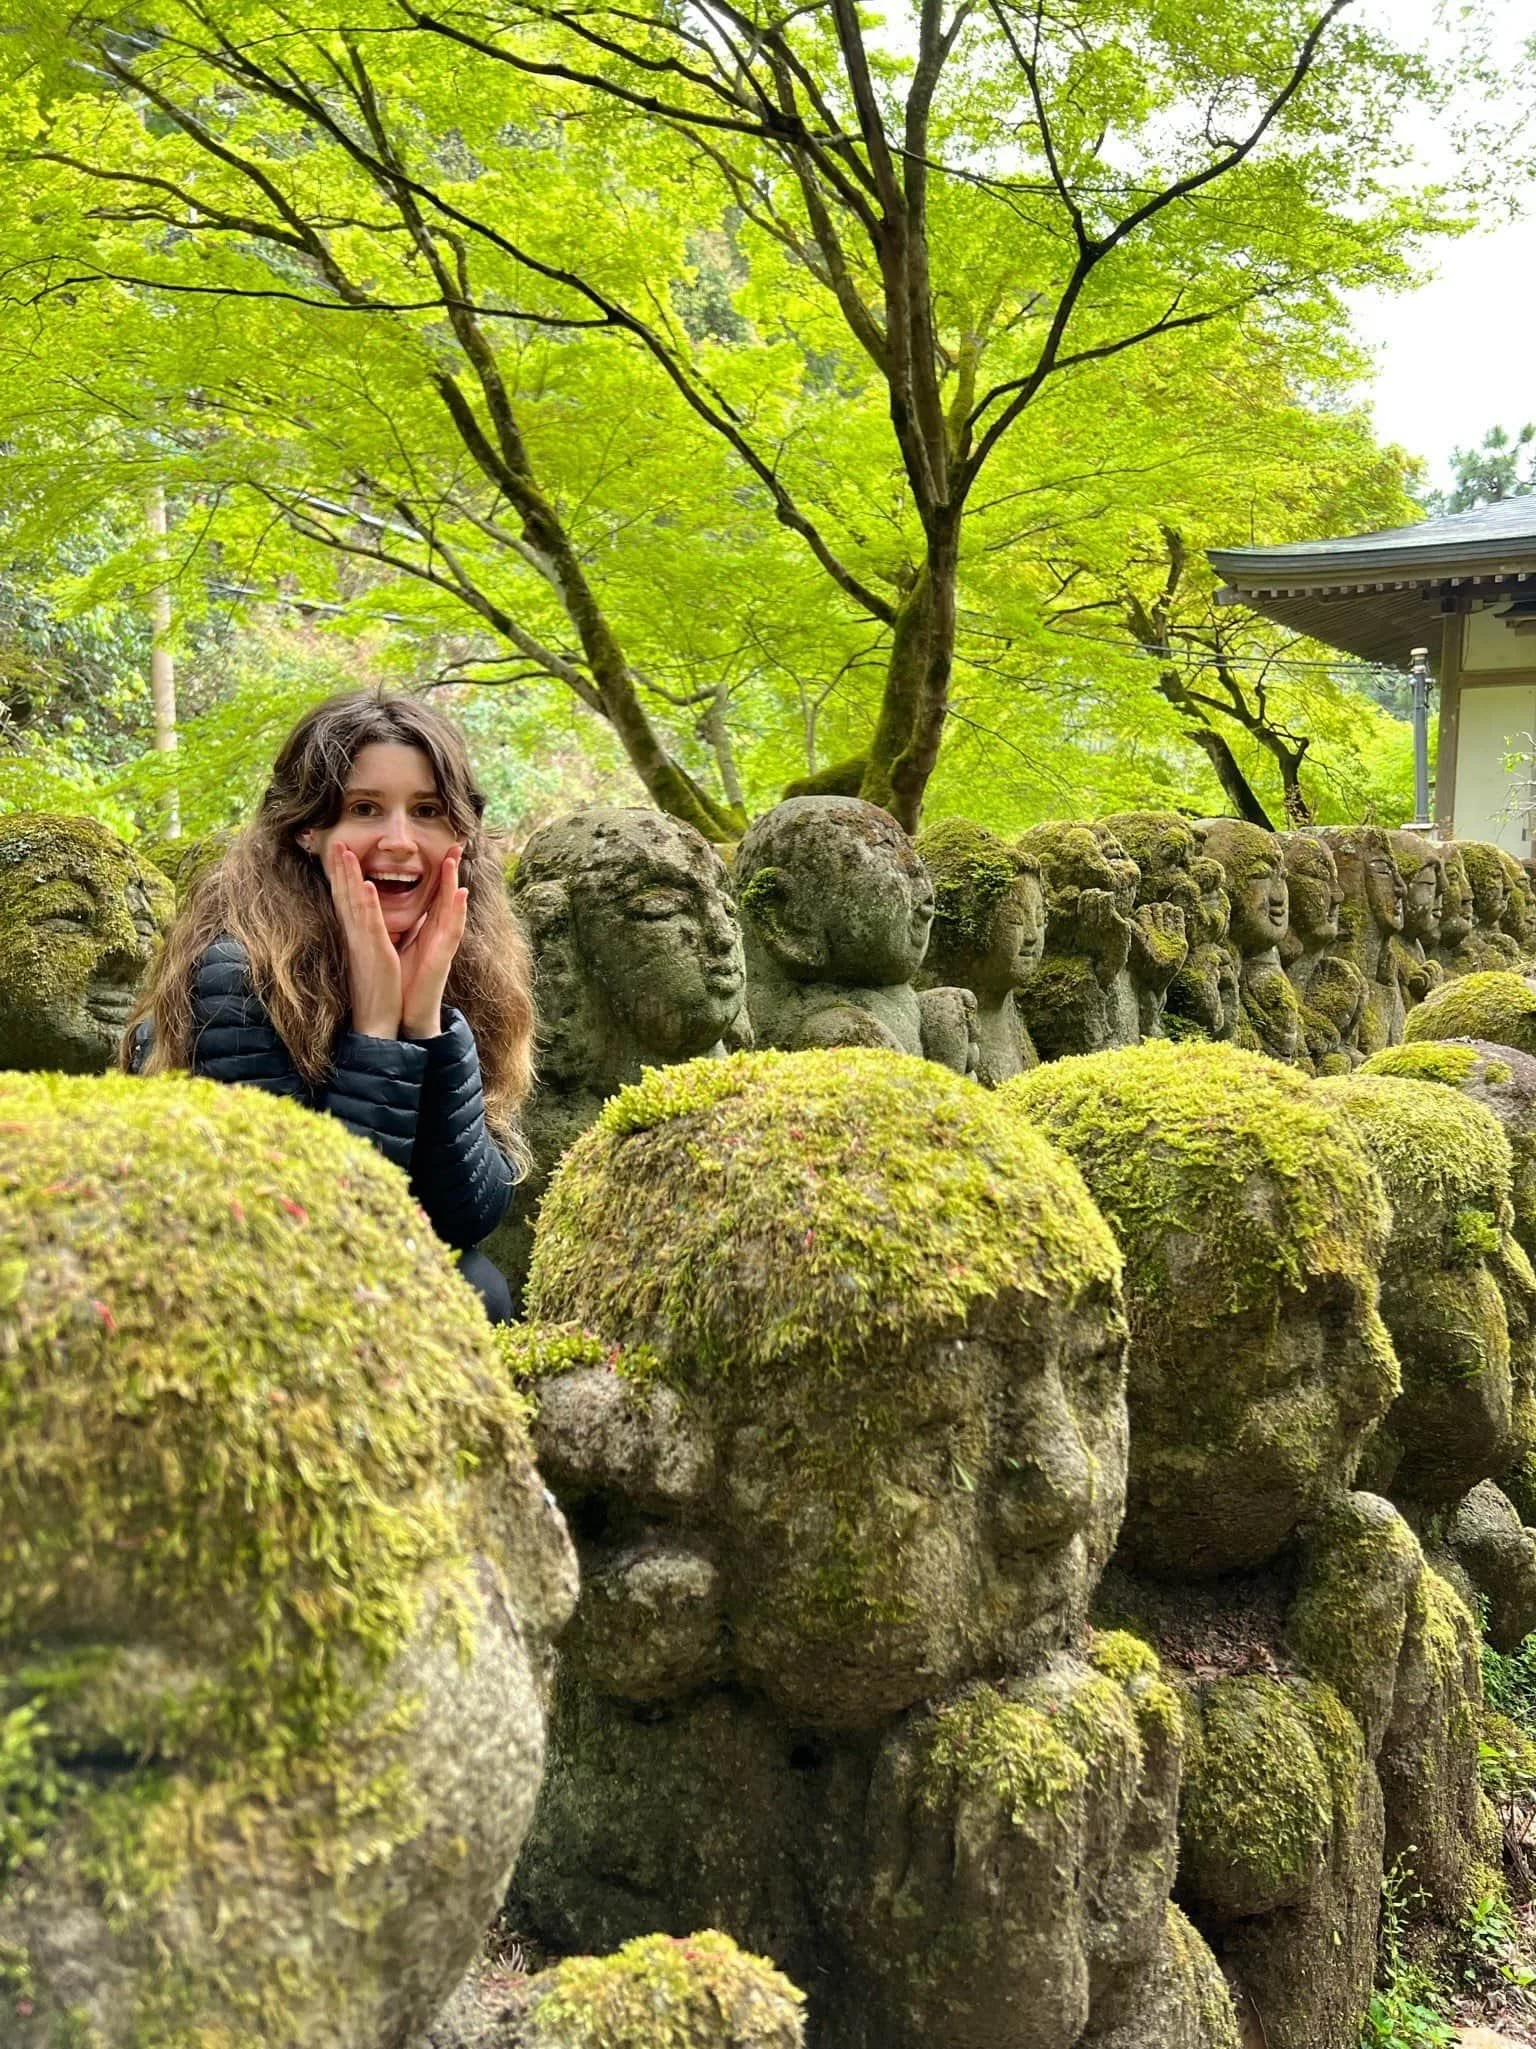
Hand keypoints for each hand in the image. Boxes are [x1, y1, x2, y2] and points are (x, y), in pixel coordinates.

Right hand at [324, 842, 401, 1038]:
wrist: (375, 1019)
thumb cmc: (374, 990)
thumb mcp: (370, 956)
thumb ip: (367, 937)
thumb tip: (364, 924)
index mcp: (354, 935)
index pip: (344, 899)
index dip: (340, 875)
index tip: (337, 853)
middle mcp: (354, 935)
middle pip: (343, 895)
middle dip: (339, 867)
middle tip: (333, 840)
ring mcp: (362, 942)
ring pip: (352, 902)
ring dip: (348, 876)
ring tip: (344, 850)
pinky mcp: (374, 952)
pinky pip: (369, 924)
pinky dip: (366, 903)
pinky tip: (364, 885)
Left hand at [399, 846, 467, 1038]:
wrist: (403, 1016)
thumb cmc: (402, 984)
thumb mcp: (395, 948)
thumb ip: (399, 928)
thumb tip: (389, 908)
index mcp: (424, 932)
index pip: (432, 896)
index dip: (437, 872)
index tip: (440, 848)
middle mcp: (437, 936)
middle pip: (446, 896)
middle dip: (451, 869)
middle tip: (457, 842)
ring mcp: (443, 946)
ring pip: (453, 908)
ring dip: (455, 882)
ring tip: (456, 859)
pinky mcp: (443, 959)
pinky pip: (452, 932)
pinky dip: (456, 911)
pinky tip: (460, 894)